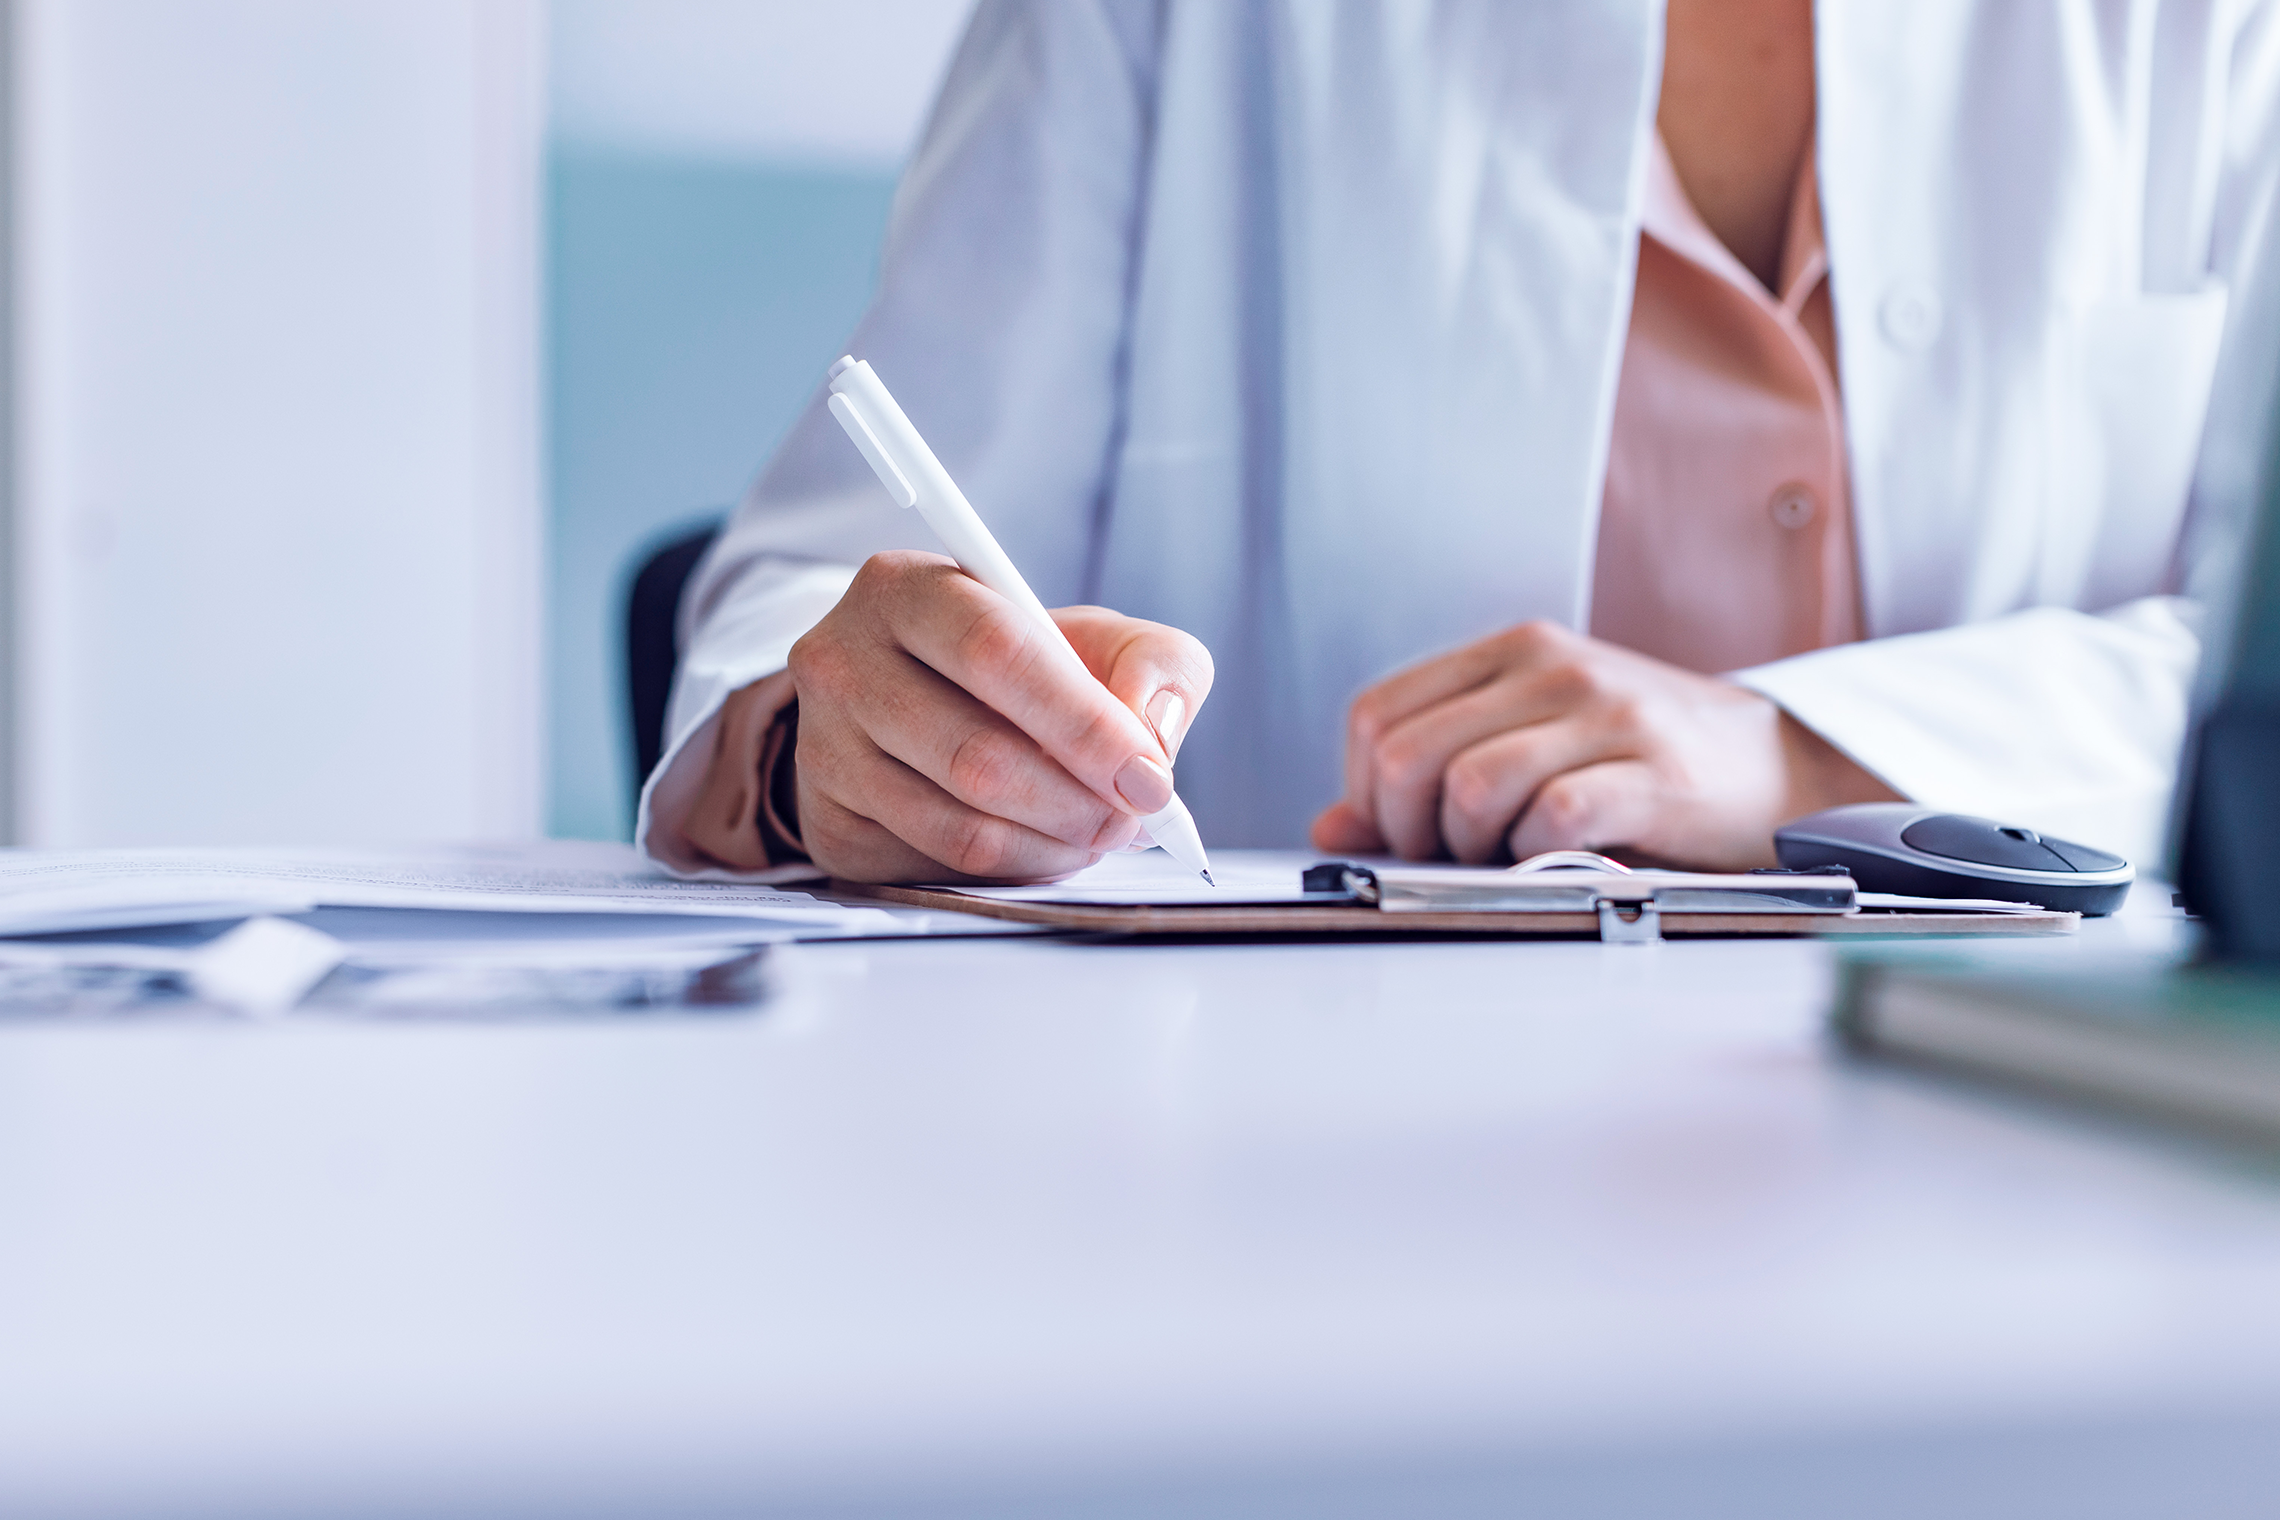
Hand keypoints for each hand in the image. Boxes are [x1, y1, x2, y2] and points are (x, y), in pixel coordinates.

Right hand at [786, 551, 1212, 882]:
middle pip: (974, 754)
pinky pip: (937, 867)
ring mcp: (823, 748)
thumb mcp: (1097, 638)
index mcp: (906, 588)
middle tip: (1132, 819)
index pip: (997, 652)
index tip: (1148, 774)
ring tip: (1097, 833)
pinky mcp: (829, 824)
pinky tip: (1044, 846)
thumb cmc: (1019, 668)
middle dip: (1077, 801)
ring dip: (1051, 845)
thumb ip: (1153, 663)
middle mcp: (842, 661)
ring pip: (957, 825)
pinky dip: (1013, 869)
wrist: (922, 705)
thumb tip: (1151, 733)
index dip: (1083, 724)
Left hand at [1310, 620, 1894, 868]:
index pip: (1377, 717)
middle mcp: (1550, 668)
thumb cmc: (1642, 762)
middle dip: (1411, 830)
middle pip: (1408, 758)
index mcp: (1509, 652)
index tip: (1406, 831)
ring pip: (1469, 788)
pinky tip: (1562, 860)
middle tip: (1453, 857)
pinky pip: (1551, 819)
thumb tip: (1331, 826)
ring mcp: (1605, 714)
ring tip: (1511, 857)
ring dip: (1472, 848)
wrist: (1777, 767)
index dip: (1370, 793)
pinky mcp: (1653, 772)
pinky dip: (1538, 858)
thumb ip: (1429, 779)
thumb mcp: (1528, 747)